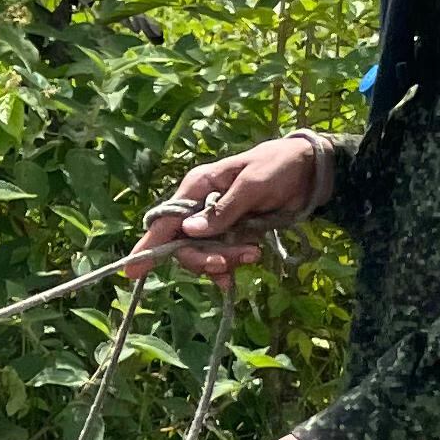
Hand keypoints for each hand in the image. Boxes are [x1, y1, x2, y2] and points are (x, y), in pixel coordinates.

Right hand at [120, 134, 327, 278]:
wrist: (308, 171)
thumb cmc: (278, 167)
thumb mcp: (252, 185)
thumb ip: (224, 209)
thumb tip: (190, 231)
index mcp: (197, 187)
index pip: (164, 220)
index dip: (149, 246)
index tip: (131, 271)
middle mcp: (199, 205)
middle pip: (183, 244)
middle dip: (204, 258)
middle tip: (227, 266)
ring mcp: (215, 221)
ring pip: (203, 253)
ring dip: (224, 262)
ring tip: (253, 256)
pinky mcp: (232, 233)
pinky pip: (221, 256)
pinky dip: (230, 265)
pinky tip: (247, 264)